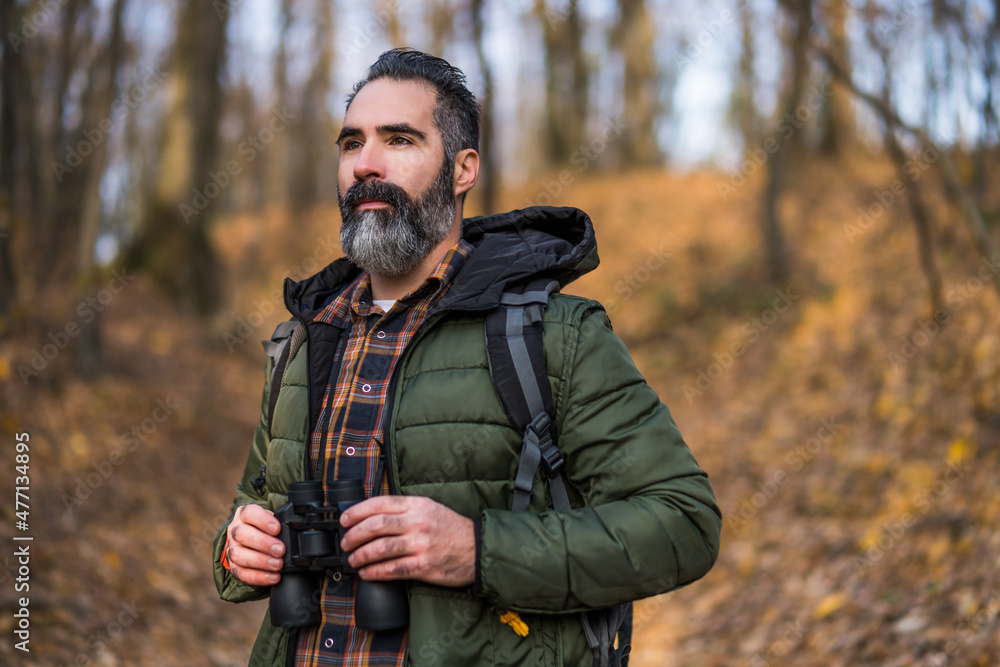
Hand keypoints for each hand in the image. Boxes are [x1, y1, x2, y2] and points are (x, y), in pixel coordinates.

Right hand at [226, 504, 284, 586]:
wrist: (253, 540)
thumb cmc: (266, 528)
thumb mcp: (272, 520)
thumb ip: (281, 523)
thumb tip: (294, 530)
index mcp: (244, 514)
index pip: (249, 513)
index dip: (263, 520)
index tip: (277, 529)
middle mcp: (235, 530)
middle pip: (242, 534)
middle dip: (263, 543)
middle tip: (281, 550)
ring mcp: (232, 549)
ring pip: (239, 555)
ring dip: (260, 561)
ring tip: (278, 565)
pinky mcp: (233, 566)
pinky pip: (241, 573)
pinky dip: (258, 577)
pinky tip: (273, 577)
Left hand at [339, 496, 474, 587]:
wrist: (477, 547)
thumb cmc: (451, 529)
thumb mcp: (430, 508)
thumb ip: (404, 510)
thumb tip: (372, 517)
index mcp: (417, 505)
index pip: (380, 504)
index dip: (357, 512)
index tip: (345, 520)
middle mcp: (417, 522)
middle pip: (376, 526)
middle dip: (354, 535)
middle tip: (346, 543)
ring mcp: (420, 544)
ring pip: (381, 548)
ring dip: (361, 555)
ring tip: (353, 560)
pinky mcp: (424, 565)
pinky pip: (393, 569)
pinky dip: (375, 572)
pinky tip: (367, 573)